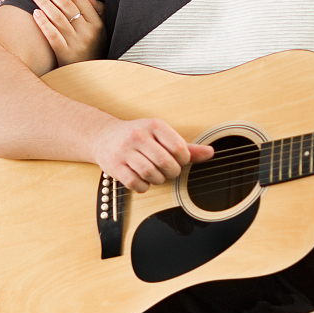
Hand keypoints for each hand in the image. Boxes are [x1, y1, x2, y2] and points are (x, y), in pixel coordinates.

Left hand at [31, 0, 105, 65]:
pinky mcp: (64, 54)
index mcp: (97, 24)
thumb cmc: (91, 48)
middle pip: (67, 6)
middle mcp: (88, 33)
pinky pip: (51, 34)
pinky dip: (43, 22)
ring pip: (57, 18)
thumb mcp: (100, 31)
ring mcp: (76, 44)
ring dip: (45, 3)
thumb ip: (97, 12)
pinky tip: (35, 12)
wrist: (88, 76)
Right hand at [94, 115, 213, 192]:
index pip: (178, 147)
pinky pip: (135, 183)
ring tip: (155, 175)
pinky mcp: (114, 166)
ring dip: (157, 179)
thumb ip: (186, 147)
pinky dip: (143, 186)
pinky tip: (143, 180)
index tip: (178, 160)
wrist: (103, 136)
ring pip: (150, 173)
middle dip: (171, 172)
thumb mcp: (161, 135)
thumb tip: (210, 153)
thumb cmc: (138, 136)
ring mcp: (124, 151)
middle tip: (168, 170)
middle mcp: (137, 136)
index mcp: (153, 125)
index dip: (183, 159)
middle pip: (165, 162)